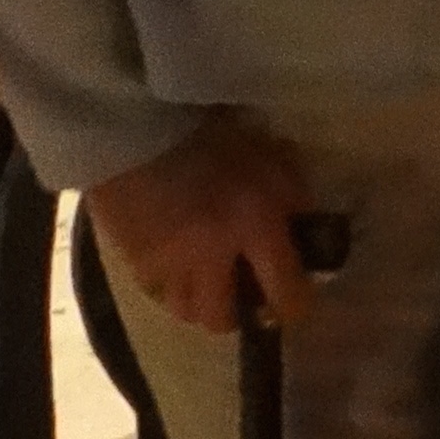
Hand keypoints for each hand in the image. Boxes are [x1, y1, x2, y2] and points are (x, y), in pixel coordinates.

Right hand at [86, 118, 328, 338]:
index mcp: (251, 224)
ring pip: (185, 310)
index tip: (297, 301)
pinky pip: (155, 290)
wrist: (135, 121)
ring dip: (201, 302)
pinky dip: (170, 285)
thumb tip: (308, 232)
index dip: (295, 304)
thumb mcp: (269, 154)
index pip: (284, 290)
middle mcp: (210, 256)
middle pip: (222, 318)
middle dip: (238, 313)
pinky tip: (176, 262)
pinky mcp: (132, 259)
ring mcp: (165, 263)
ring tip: (208, 281)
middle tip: (245, 293)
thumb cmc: (211, 131)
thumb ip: (294, 197)